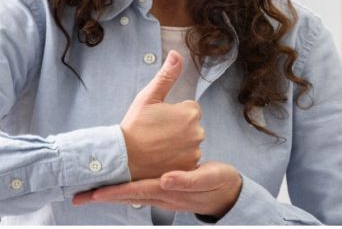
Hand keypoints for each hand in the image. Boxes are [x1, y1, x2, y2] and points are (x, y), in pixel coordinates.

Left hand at [73, 161, 242, 218]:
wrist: (228, 193)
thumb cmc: (218, 183)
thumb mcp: (208, 178)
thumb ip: (188, 179)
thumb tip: (165, 179)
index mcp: (170, 190)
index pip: (136, 191)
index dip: (115, 191)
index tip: (94, 193)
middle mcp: (162, 194)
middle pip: (127, 195)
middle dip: (103, 196)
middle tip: (79, 196)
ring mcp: (163, 194)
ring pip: (131, 193)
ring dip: (111, 192)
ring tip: (91, 190)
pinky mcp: (166, 188)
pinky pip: (140, 189)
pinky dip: (125, 187)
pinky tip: (119, 182)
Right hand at [121, 50, 204, 179]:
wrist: (123, 157)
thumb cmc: (135, 124)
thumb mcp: (149, 96)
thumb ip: (167, 75)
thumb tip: (176, 53)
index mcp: (191, 112)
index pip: (189, 109)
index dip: (173, 114)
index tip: (158, 120)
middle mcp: (198, 132)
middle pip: (191, 127)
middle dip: (178, 129)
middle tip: (156, 134)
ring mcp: (195, 152)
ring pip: (190, 144)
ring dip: (179, 145)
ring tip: (157, 146)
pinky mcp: (189, 168)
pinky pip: (188, 160)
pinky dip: (178, 159)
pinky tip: (163, 158)